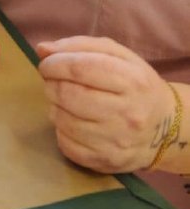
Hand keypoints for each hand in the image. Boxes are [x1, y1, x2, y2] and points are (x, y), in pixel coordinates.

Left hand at [36, 35, 174, 173]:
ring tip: (63, 100)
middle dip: (50, 84)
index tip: (46, 63)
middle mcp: (127, 114)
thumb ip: (79, 46)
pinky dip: (60, 130)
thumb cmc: (135, 84)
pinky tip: (71, 121)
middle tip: (53, 81)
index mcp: (131, 81)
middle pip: (68, 95)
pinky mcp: (106, 162)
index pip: (80, 68)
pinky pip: (66, 144)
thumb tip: (43, 49)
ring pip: (63, 120)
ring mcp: (117, 142)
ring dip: (54, 106)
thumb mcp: (118, 55)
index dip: (54, 63)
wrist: (165, 128)